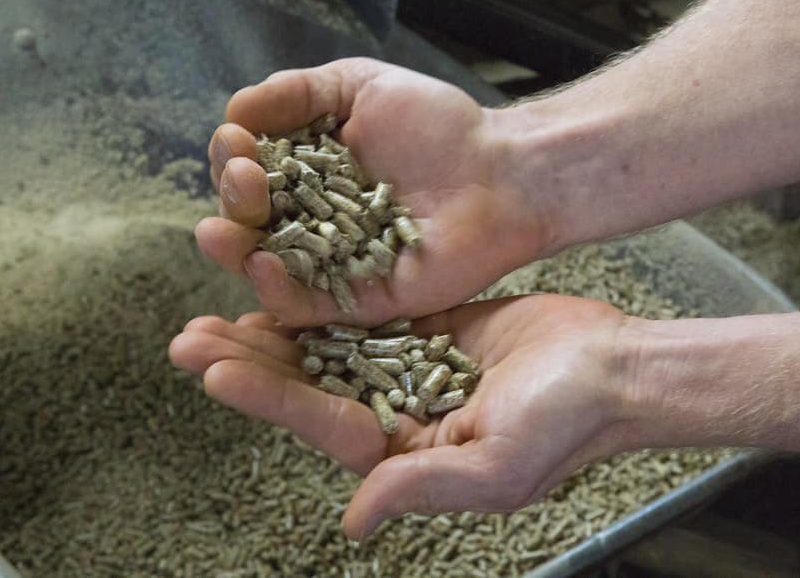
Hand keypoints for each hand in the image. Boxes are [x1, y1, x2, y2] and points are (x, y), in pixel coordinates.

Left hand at [168, 294, 637, 538]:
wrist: (614, 366)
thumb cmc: (566, 422)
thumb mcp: (495, 465)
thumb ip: (421, 486)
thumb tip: (354, 522)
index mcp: (405, 454)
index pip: (320, 422)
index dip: (266, 397)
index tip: (213, 368)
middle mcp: (396, 414)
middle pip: (308, 384)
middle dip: (247, 362)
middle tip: (185, 337)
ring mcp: (409, 368)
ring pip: (326, 345)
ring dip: (272, 326)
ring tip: (217, 306)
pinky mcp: (427, 327)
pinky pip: (364, 310)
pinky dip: (323, 295)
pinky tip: (284, 278)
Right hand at [197, 58, 548, 325]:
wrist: (502, 169)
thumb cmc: (437, 123)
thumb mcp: (359, 86)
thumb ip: (297, 93)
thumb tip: (233, 112)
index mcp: (304, 174)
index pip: (247, 171)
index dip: (233, 159)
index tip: (238, 142)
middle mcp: (310, 222)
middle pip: (247, 222)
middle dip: (233, 201)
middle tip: (245, 178)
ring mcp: (332, 265)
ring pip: (264, 268)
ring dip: (235, 251)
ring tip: (222, 231)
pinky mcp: (358, 302)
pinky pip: (306, 307)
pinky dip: (276, 292)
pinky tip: (261, 266)